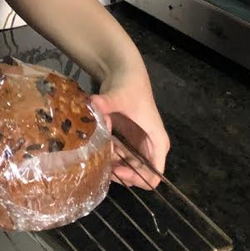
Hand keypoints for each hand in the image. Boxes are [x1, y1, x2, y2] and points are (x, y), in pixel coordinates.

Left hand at [91, 67, 169, 189]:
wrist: (123, 72)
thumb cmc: (129, 84)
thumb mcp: (119, 95)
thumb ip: (106, 103)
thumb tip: (93, 104)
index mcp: (157, 141)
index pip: (154, 175)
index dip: (135, 178)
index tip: (115, 170)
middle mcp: (150, 147)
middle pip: (139, 175)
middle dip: (120, 174)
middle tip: (100, 165)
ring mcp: (138, 144)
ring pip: (127, 167)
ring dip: (112, 165)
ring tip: (97, 153)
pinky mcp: (128, 140)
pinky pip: (119, 157)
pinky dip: (108, 156)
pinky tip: (97, 146)